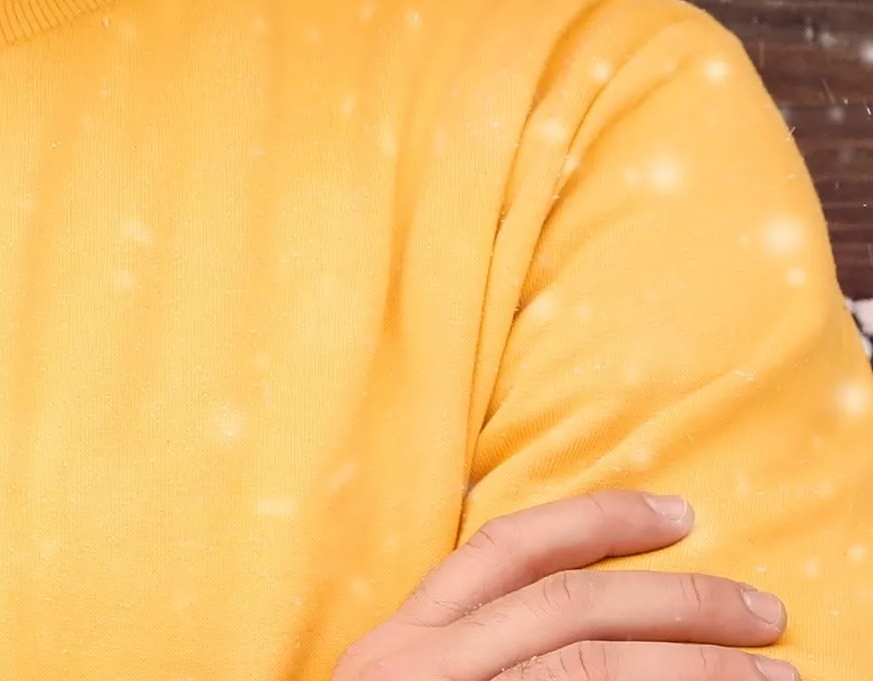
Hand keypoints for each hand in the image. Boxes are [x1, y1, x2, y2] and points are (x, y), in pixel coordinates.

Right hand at [333, 490, 793, 679]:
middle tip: (762, 610)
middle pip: (569, 606)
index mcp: (405, 642)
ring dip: (697, 667)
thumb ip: (481, 655)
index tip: (677, 515)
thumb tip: (606, 629)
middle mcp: (425, 667)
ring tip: (775, 677)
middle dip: (679, 601)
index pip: (507, 550)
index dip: (595, 521)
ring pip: (594, 664)